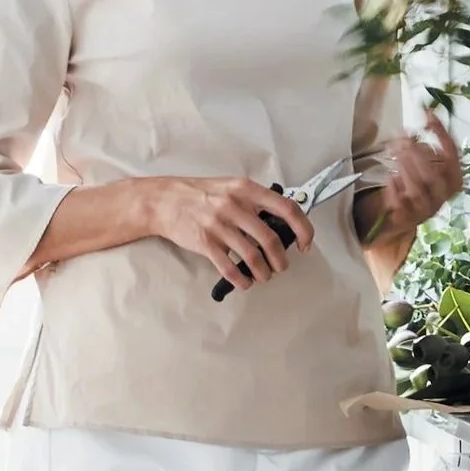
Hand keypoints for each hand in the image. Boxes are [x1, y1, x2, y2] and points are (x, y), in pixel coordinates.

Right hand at [134, 173, 313, 290]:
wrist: (164, 201)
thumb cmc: (198, 194)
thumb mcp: (230, 188)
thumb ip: (254, 201)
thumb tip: (280, 223)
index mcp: (246, 189)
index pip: (287, 208)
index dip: (303, 229)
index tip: (305, 244)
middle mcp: (234, 206)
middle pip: (270, 239)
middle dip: (281, 260)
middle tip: (281, 266)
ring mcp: (218, 225)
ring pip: (252, 256)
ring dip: (264, 272)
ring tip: (264, 276)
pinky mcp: (205, 242)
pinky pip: (229, 267)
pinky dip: (241, 280)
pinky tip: (244, 282)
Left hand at [359, 112, 464, 243]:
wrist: (408, 215)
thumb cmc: (419, 183)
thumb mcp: (426, 164)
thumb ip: (422, 147)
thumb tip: (412, 127)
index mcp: (455, 177)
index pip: (452, 151)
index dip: (440, 131)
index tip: (427, 113)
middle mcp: (445, 193)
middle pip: (434, 171)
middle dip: (416, 152)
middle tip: (402, 138)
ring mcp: (428, 206)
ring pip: (418, 187)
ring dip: (404, 167)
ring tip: (393, 153)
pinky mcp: (410, 216)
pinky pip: (401, 201)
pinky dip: (394, 188)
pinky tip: (390, 178)